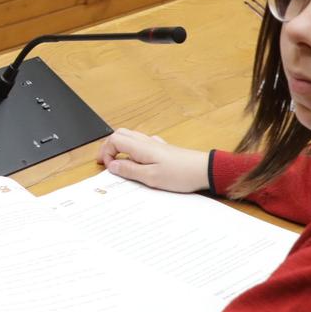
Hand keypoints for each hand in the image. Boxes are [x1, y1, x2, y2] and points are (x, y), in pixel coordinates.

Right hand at [96, 127, 211, 193]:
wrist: (204, 170)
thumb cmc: (180, 174)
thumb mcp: (151, 177)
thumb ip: (130, 171)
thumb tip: (113, 166)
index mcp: (141, 147)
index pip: (114, 140)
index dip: (106, 152)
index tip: (109, 167)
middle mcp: (147, 142)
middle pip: (120, 134)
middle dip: (109, 147)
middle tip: (106, 162)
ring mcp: (155, 144)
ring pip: (130, 137)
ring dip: (120, 147)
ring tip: (118, 162)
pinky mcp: (163, 148)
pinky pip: (142, 142)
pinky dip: (133, 148)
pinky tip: (137, 159)